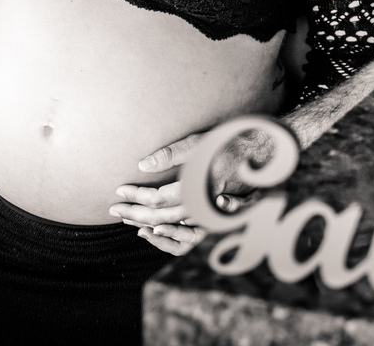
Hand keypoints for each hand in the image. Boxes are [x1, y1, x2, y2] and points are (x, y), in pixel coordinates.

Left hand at [109, 126, 274, 254]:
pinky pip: (185, 230)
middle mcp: (202, 203)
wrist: (260, 153)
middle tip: (114, 209)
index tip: (120, 190)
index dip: (135, 195)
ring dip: (147, 224)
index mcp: (196, 185)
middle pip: (160, 217)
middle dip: (134, 214)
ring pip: (172, 227)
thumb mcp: (198, 143)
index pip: (157, 198)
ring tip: (128, 219)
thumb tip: (141, 165)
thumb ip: (170, 155)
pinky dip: (165, 230)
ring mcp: (207, 212)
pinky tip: (152, 226)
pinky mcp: (210, 214)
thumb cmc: (227, 143)